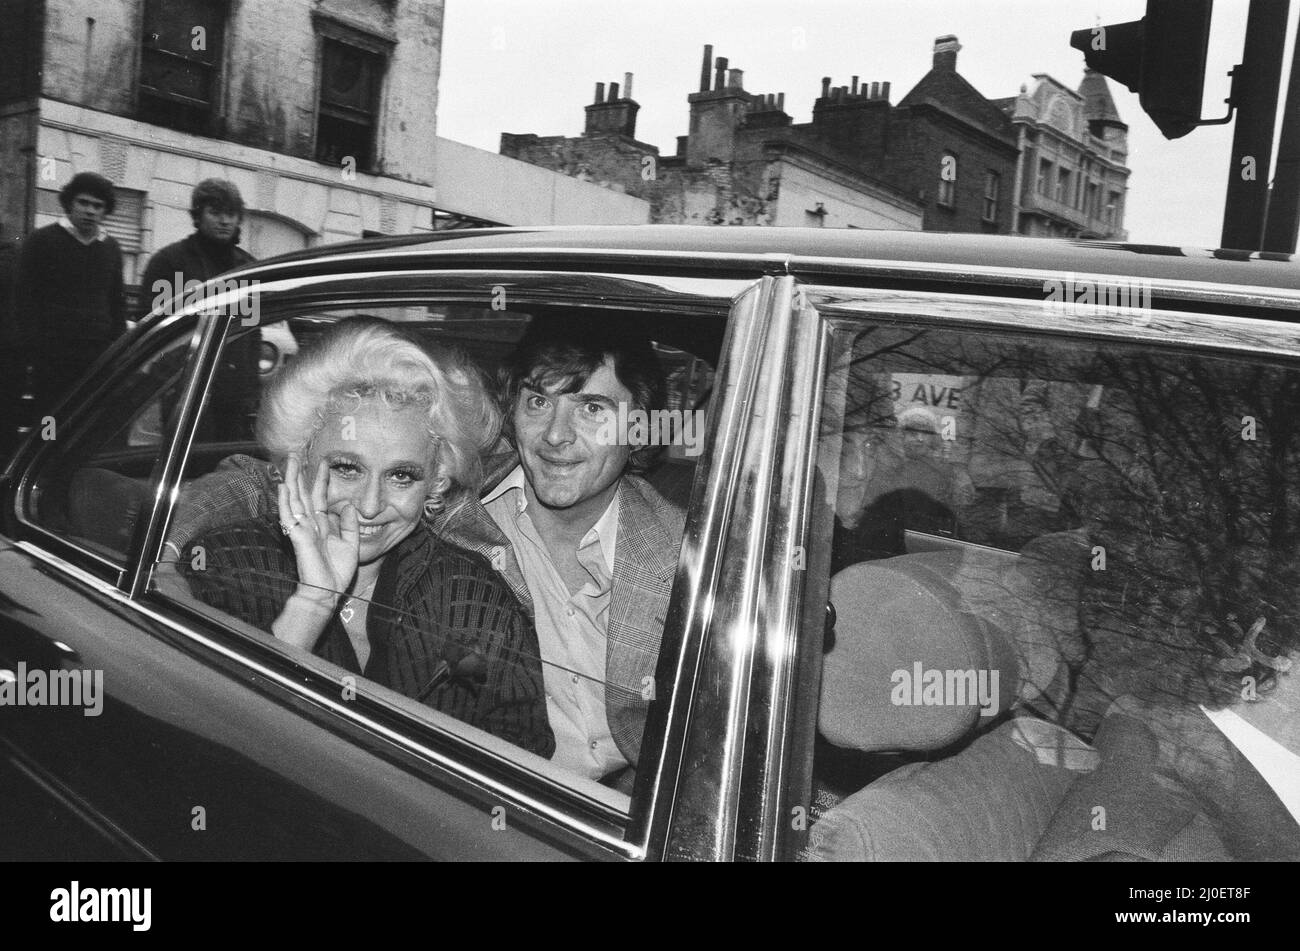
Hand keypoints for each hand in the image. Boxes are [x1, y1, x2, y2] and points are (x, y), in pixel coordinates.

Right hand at [278, 453, 359, 606]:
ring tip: (289, 463)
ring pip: (294, 500)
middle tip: (295, 454)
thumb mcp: (351, 544)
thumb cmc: (337, 572)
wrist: (329, 591)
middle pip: (303, 494)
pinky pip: (290, 517)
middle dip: (300, 474)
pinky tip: (283, 487)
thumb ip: (350, 525)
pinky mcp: (298, 538)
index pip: (320, 497)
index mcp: (322, 525)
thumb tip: (350, 506)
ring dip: (291, 481)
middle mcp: (310, 524)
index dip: (321, 480)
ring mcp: (302, 530)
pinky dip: (285, 502)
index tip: (324, 462)